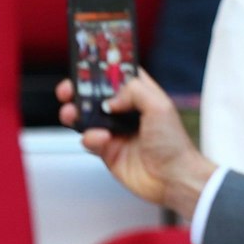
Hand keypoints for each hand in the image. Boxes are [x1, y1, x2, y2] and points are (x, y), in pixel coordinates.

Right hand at [56, 71, 212, 214]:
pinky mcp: (107, 150)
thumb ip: (134, 92)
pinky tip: (100, 139)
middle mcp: (127, 112)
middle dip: (79, 90)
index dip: (103, 69)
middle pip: (96, 95)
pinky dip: (89, 137)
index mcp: (141, 95)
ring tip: (72, 113)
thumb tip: (110, 99)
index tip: (87, 64)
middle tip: (69, 90)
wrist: (171, 179)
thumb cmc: (174, 145)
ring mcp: (115, 131)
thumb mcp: (160, 106)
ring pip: (86, 117)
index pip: (118, 75)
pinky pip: (88, 139)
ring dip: (75, 113)